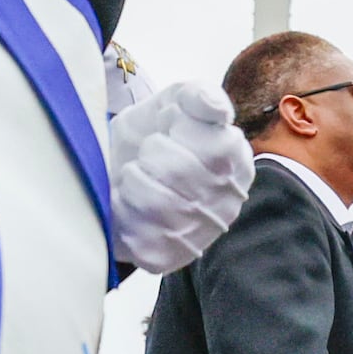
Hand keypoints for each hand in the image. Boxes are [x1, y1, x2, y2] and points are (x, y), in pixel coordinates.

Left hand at [106, 81, 252, 275]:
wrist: (114, 169)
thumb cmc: (154, 133)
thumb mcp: (175, 102)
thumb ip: (198, 96)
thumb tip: (218, 108)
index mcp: (237, 162)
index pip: (217, 148)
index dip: (180, 134)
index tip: (170, 129)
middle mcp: (226, 204)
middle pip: (182, 174)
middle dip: (151, 154)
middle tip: (147, 153)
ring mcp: (199, 235)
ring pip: (160, 206)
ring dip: (133, 181)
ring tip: (133, 175)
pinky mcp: (167, 258)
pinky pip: (141, 237)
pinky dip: (123, 213)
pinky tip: (126, 202)